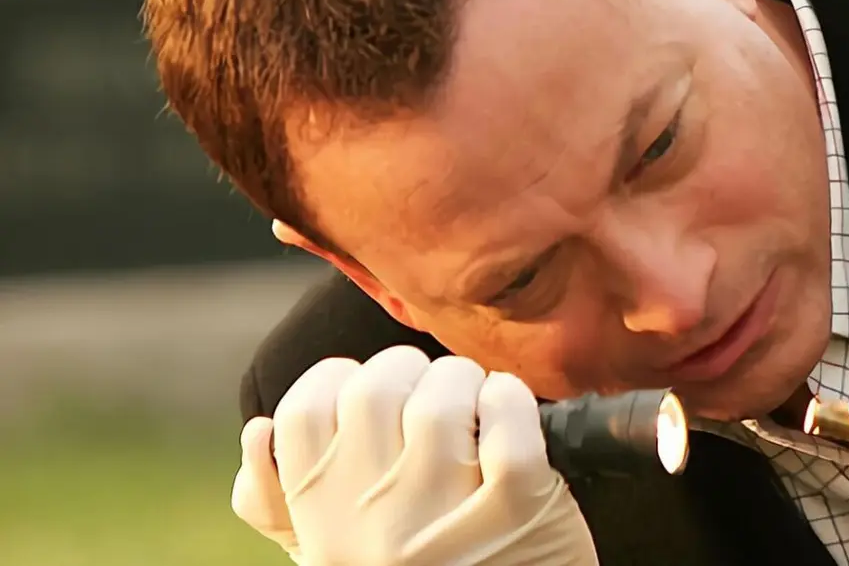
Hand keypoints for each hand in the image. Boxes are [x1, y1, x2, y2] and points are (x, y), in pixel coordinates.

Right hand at [231, 347, 597, 565]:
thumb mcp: (331, 554)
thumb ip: (281, 501)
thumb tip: (257, 432)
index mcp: (322, 522)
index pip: (301, 414)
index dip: (337, 381)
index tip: (368, 390)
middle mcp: (373, 521)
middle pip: (374, 390)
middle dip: (408, 372)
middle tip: (434, 391)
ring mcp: (446, 517)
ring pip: (441, 400)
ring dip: (464, 382)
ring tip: (477, 403)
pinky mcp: (519, 511)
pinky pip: (508, 424)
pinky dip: (510, 400)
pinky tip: (508, 408)